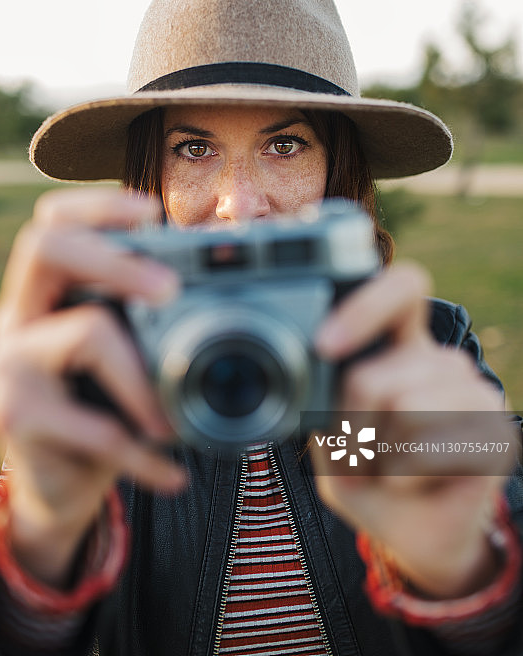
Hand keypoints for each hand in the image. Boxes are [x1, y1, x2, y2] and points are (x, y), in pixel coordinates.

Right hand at [0, 188, 185, 586]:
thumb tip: (231, 304)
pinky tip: (172, 473)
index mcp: (48, 294)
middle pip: (45, 247)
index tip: (151, 212)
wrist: (55, 486)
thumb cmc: (101, 409)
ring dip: (146, 379)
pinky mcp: (16, 414)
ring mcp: (10, 362)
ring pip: (87, 331)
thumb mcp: (124, 361)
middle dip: (117, 258)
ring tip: (174, 422)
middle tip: (170, 289)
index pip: (56, 223)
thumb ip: (148, 328)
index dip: (99, 206)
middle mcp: (19, 316)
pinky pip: (95, 424)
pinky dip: (144, 454)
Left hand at [313, 263, 514, 598]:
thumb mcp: (331, 441)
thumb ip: (326, 405)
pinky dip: (402, 478)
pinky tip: (415, 484)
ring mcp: (476, 393)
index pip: (403, 288)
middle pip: (374, 375)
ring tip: (392, 467)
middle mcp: (442, 362)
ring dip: (380, 457)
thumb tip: (327, 377)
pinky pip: (426, 450)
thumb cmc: (371, 478)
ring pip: (403, 409)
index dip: (364, 308)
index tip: (324, 345)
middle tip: (363, 451)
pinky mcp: (499, 434)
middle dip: (353, 426)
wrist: (417, 536)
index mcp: (402, 346)